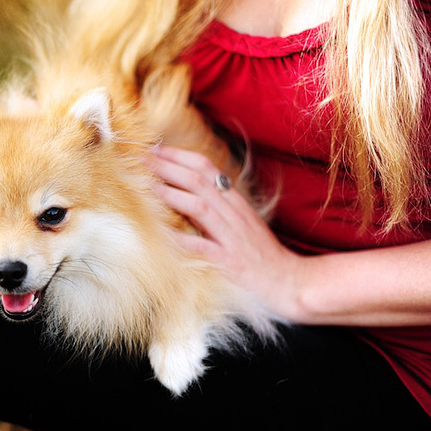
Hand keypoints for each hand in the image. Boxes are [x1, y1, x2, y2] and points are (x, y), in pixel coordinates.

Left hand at [150, 145, 305, 320]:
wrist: (288, 281)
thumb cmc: (259, 253)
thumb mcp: (240, 221)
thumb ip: (216, 205)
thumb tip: (185, 190)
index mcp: (234, 202)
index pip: (207, 169)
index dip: (180, 156)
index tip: (156, 149)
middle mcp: (233, 213)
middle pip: (199, 181)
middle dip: (168, 167)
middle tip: (142, 158)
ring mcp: (231, 236)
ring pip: (200, 206)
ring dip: (172, 193)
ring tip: (148, 186)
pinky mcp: (228, 261)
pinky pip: (201, 246)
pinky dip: (181, 238)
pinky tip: (161, 232)